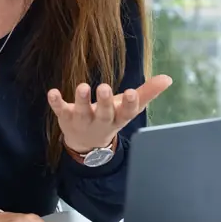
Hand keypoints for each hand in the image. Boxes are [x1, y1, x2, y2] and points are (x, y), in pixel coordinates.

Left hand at [48, 75, 172, 155]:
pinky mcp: (66, 116)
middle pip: (104, 113)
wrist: (86, 142)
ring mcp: (82, 120)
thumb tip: (168, 78)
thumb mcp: (128, 107)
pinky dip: (56, 102)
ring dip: (81, 99)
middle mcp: (101, 121)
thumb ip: (147, 92)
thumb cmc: (111, 117)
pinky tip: (52, 92)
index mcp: (118, 118)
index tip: (131, 92)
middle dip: (104, 102)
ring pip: (82, 111)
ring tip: (82, 86)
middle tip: (103, 88)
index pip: (127, 112)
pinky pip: (60, 109)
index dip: (129, 103)